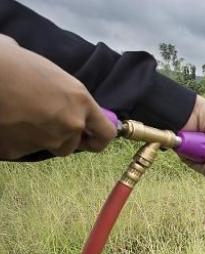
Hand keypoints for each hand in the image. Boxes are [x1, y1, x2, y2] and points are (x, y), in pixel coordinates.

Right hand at [0, 34, 114, 159]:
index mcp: (81, 102)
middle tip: (44, 120)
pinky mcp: (21, 151)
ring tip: (23, 118)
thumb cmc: (11, 61)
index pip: (106, 133)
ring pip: (50, 148)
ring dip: (41, 139)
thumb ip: (60, 88)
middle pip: (73, 144)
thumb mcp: (48, 69)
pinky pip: (24, 150)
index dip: (98, 139)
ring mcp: (47, 140)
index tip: (90, 138)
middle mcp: (70, 125)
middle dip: (62, 137)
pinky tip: (7, 122)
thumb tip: (54, 86)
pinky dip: (17, 141)